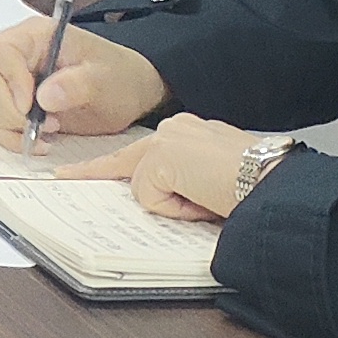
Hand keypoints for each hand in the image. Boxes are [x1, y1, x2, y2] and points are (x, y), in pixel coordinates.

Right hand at [0, 20, 166, 145]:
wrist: (127, 93)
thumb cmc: (118, 76)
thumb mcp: (106, 78)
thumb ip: (76, 84)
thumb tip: (44, 97)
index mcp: (35, 37)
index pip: (0, 50)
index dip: (9, 78)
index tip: (31, 105)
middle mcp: (16, 56)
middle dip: (11, 110)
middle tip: (48, 124)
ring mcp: (12, 82)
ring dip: (11, 125)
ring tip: (49, 131)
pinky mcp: (14, 106)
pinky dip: (13, 137)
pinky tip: (41, 142)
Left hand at [66, 116, 262, 223]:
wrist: (276, 182)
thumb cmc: (259, 184)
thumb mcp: (212, 181)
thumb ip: (183, 180)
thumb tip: (162, 195)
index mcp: (187, 133)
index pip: (142, 151)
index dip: (109, 166)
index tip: (79, 171)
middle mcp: (173, 129)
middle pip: (126, 161)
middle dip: (95, 172)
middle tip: (61, 176)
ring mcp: (165, 140)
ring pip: (144, 187)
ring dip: (174, 204)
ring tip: (208, 198)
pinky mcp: (161, 157)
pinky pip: (151, 198)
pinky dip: (176, 208)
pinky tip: (203, 198)